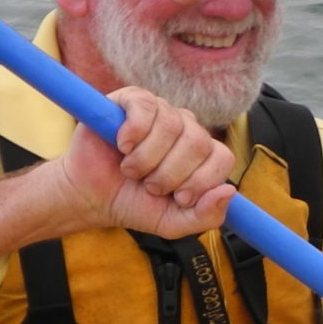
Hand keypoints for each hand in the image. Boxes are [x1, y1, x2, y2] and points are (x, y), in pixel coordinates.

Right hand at [45, 88, 236, 238]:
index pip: (222, 158)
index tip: (178, 198)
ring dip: (146, 159)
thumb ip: (206, 216)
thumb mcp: (174, 223)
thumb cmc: (135, 205)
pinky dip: (134, 133)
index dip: (202, 181)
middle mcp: (186, 128)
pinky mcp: (132, 100)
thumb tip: (229, 191)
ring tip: (130, 170)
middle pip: (197, 142)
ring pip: (170, 126)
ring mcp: (161, 112)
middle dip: (170, 174)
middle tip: (149, 185)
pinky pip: (146, 107)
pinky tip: (122, 146)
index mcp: (202, 155)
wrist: (92, 198)